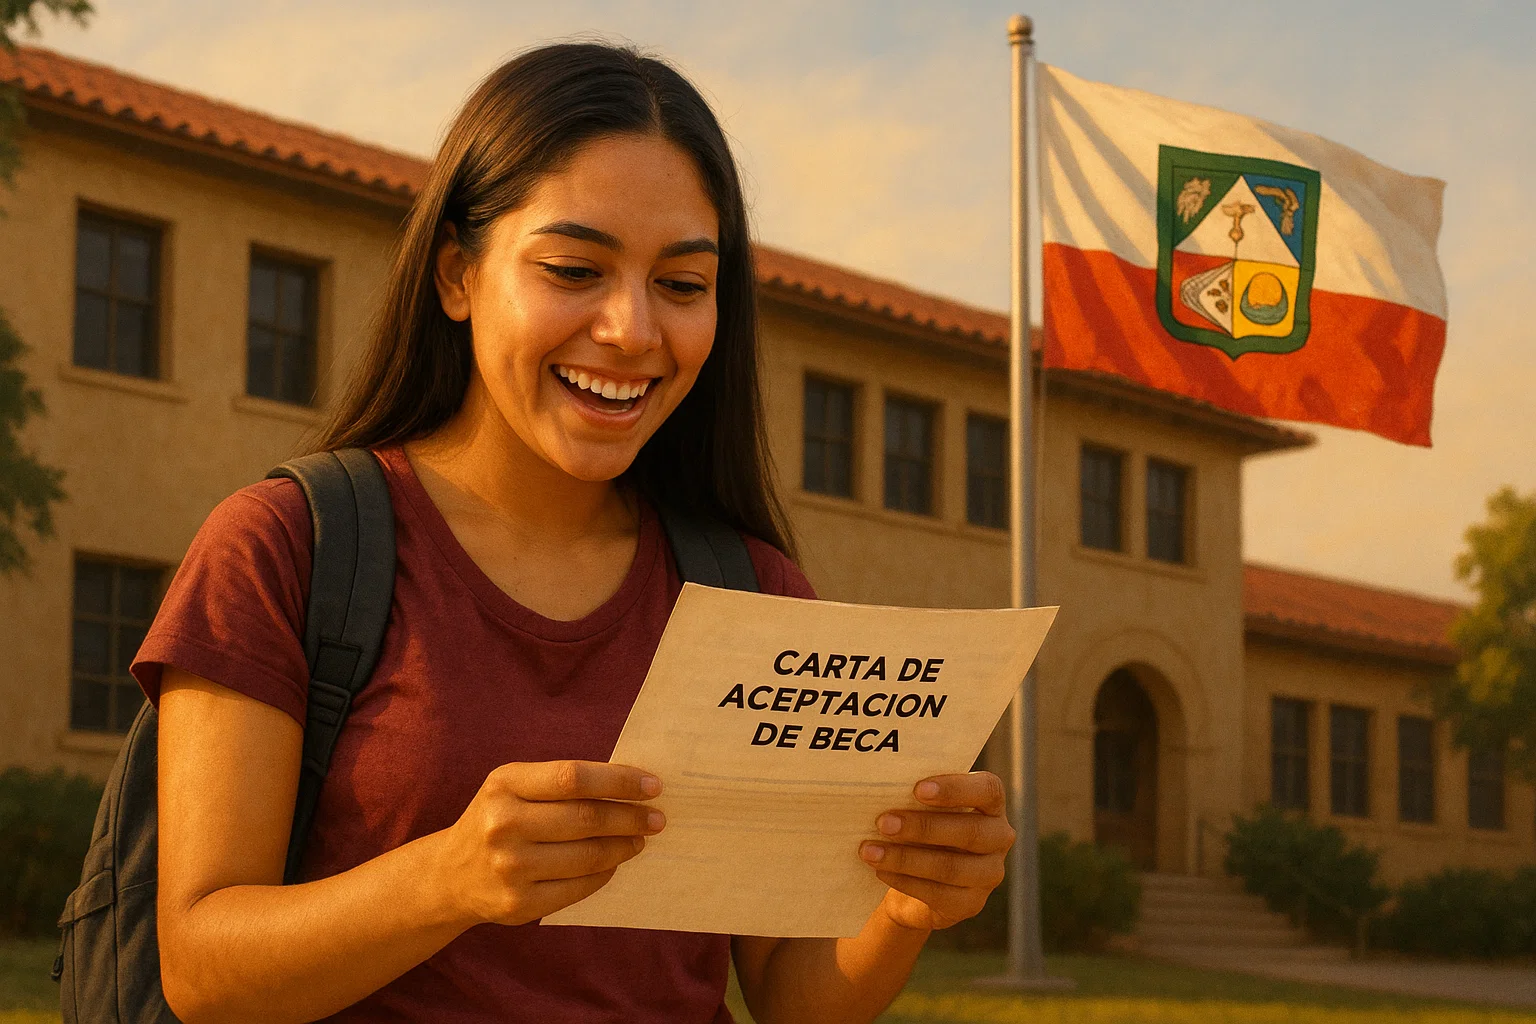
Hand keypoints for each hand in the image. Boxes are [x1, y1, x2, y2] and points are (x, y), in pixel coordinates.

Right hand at [439, 760, 663, 926]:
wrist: (450, 875)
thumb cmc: (499, 818)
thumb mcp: (514, 786)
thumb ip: (561, 782)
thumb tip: (630, 786)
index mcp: (504, 784)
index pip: (574, 778)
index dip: (619, 781)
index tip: (653, 786)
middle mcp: (503, 824)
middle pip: (586, 818)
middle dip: (631, 818)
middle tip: (656, 818)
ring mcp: (510, 868)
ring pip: (587, 856)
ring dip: (623, 847)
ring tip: (639, 840)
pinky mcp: (519, 904)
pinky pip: (579, 887)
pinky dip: (604, 873)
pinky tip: (614, 862)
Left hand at [859, 771, 1013, 930]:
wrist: (913, 879)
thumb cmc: (918, 829)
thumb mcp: (921, 808)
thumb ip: (914, 797)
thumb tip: (883, 788)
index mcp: (991, 804)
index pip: (988, 790)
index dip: (955, 789)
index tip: (918, 789)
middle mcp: (999, 837)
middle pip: (969, 832)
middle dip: (922, 827)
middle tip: (883, 823)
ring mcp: (990, 874)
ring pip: (950, 867)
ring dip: (905, 858)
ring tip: (870, 851)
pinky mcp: (972, 904)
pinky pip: (939, 894)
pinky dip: (905, 881)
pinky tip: (881, 871)